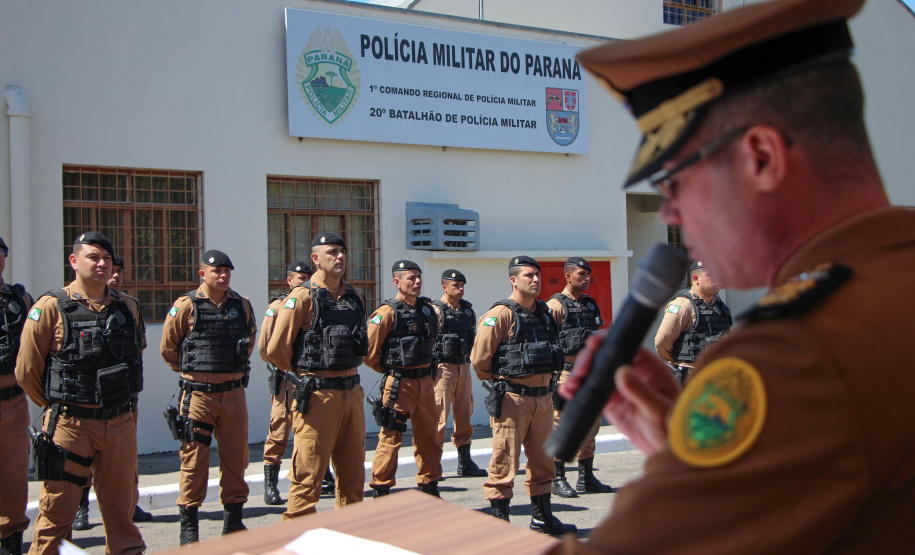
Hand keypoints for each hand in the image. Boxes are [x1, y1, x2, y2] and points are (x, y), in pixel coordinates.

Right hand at [563, 334, 679, 454]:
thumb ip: (642, 392)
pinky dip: (577, 390)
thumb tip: (622, 371)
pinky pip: (589, 391)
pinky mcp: (608, 400)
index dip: (607, 341)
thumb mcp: (659, 409)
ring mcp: (617, 385)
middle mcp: (630, 371)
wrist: (666, 447)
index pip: (625, 345)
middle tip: (580, 372)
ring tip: (571, 386)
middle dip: (588, 360)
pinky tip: (568, 392)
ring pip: (593, 372)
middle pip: (603, 356)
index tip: (593, 345)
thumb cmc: (673, 424)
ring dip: (578, 375)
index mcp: (647, 366)